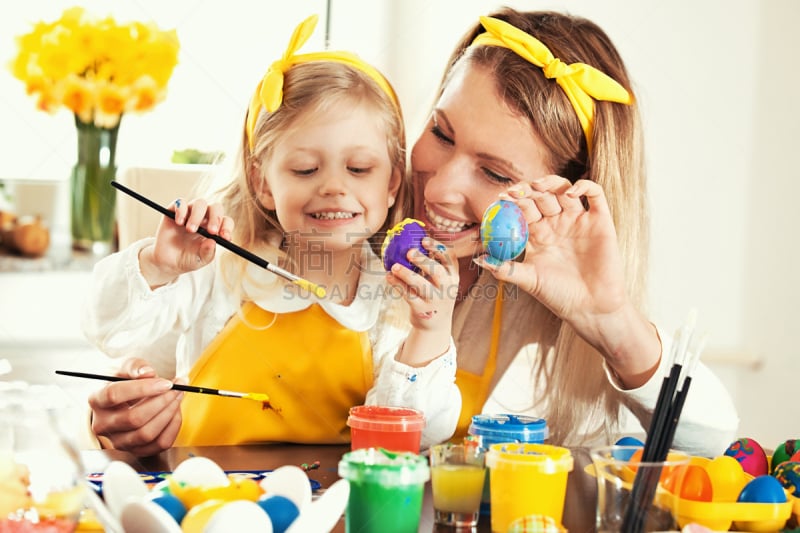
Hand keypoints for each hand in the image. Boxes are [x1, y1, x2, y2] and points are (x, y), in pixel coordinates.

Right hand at [88, 358, 184, 455]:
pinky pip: (159, 445)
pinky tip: (176, 412)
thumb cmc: (122, 381)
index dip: (143, 388)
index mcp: (97, 400)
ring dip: (169, 414)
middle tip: (178, 388)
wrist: (118, 400)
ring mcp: (117, 441)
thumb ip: (135, 366)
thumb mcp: (125, 367)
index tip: (166, 383)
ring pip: (147, 434)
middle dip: (162, 402)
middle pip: (134, 418)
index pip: (115, 395)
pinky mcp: (134, 450)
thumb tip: (148, 372)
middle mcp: (102, 424)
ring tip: (178, 397)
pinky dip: (173, 428)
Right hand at [139, 198, 233, 287]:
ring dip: (197, 216)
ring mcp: (190, 213)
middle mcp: (204, 217)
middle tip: (211, 232)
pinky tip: (179, 222)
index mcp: (214, 228)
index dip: (227, 227)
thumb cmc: (188, 259)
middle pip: (215, 208)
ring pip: (200, 203)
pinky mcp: (174, 211)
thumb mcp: (200, 260)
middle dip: (216, 218)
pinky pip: (180, 203)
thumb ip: (208, 252)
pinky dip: (181, 210)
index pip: (226, 221)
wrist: (168, 262)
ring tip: (190, 230)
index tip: (225, 238)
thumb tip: (212, 241)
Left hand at [387, 237, 458, 364]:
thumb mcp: (441, 281)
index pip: (450, 258)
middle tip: (409, 252)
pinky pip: (408, 296)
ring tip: (394, 266)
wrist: (436, 325)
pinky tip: (389, 277)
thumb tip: (413, 240)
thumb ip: (432, 264)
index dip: (438, 248)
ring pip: (421, 285)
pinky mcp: (422, 310)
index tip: (424, 240)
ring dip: (406, 274)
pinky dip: (398, 285)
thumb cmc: (435, 295)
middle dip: (423, 260)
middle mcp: (447, 288)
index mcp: (453, 276)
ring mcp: (435, 300)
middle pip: (437, 271)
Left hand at [474, 176, 659, 381]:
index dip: (512, 202)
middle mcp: (557, 223)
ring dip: (550, 183)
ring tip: (538, 187)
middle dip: (527, 191)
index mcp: (538, 234)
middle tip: (516, 192)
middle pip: (541, 196)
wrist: (591, 308)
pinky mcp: (600, 221)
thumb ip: (505, 268)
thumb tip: (478, 259)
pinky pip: (595, 194)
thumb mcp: (528, 280)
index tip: (500, 199)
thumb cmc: (559, 296)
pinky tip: (570, 193)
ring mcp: (578, 220)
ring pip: (564, 190)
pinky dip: (584, 186)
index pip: (523, 209)